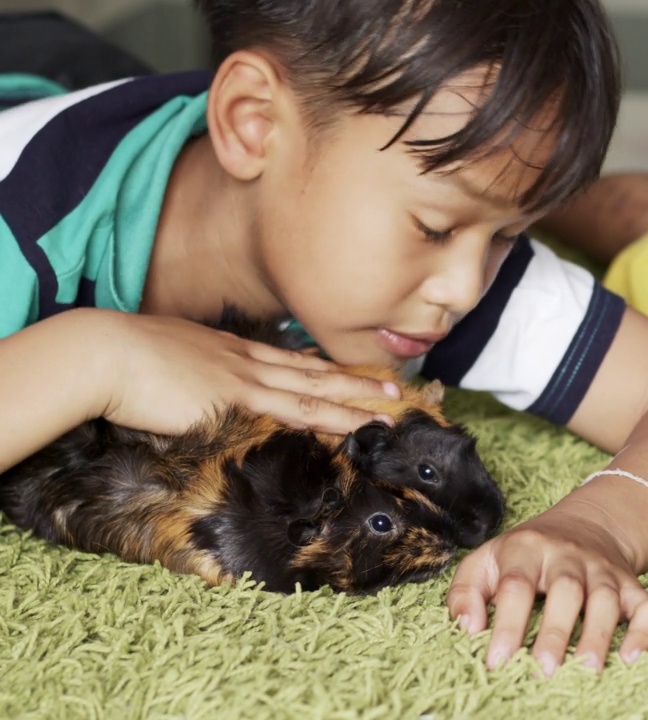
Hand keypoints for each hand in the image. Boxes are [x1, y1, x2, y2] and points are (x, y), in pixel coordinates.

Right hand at [96, 312, 398, 434]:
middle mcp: (245, 360)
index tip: (352, 372)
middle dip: (357, 381)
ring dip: (356, 403)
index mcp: (229, 349)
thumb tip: (191, 387)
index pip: (290, 360)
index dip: (325, 368)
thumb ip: (189, 372)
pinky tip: (349, 428)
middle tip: (396, 389)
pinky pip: (292, 413)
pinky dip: (325, 421)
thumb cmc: (119, 359)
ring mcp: (243, 380)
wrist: (101, 352)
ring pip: (315, 393)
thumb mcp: (165, 357)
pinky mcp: (234, 401)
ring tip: (389, 411)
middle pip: (314, 372)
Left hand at [446, 509, 647, 676]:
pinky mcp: (630, 584)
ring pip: (606, 598)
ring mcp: (603, 570)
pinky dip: (644, 631)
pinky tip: (631, 658)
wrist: (585, 524)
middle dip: (555, 631)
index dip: (508, 624)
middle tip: (544, 670)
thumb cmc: (525, 555)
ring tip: (588, 669)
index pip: (517, 585)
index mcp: (527, 550)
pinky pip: (646, 605)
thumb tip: (468, 629)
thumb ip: (465, 592)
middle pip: (565, 590)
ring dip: (599, 634)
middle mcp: (568, 556)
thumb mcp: (486, 560)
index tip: (498, 661)